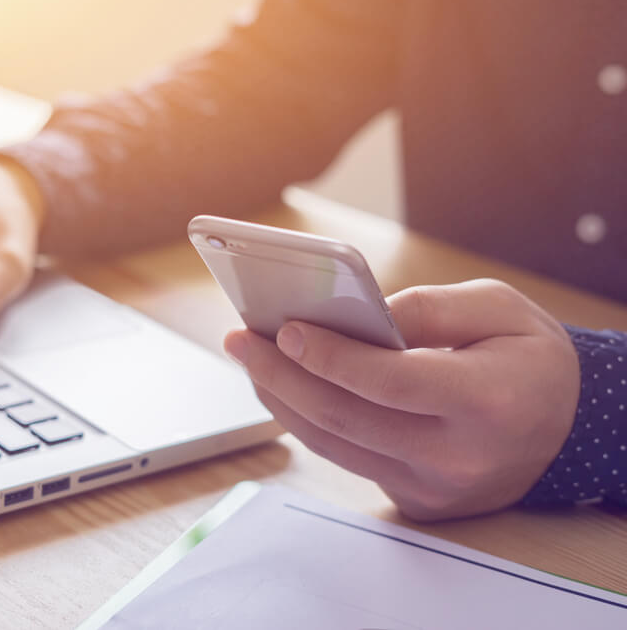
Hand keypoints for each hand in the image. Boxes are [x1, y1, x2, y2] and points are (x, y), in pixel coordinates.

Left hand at [223, 279, 580, 520]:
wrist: (566, 429)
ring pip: (334, 445)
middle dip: (281, 375)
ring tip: (250, 360)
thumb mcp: (499, 308)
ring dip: (281, 401)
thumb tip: (353, 315)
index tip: (283, 329)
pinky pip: (347, 459)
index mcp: (488, 401)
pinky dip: (309, 422)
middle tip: (240, 339)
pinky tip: (285, 388)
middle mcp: (459, 456)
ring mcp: (435, 487)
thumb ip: (427, 307)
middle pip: (345, 418)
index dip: (330, 356)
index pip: (390, 382)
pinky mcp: (416, 501)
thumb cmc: (530, 359)